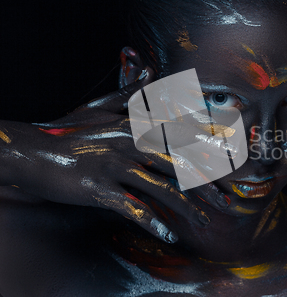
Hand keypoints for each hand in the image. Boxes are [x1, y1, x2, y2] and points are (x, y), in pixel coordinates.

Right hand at [1, 71, 229, 242]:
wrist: (33, 152)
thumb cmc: (71, 133)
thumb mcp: (101, 109)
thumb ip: (130, 94)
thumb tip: (150, 72)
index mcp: (135, 124)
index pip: (182, 137)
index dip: (209, 152)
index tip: (230, 165)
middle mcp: (130, 142)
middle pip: (179, 164)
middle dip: (207, 185)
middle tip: (225, 203)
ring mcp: (114, 165)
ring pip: (161, 188)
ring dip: (186, 208)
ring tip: (203, 223)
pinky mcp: (98, 188)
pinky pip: (132, 208)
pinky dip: (152, 223)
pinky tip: (168, 236)